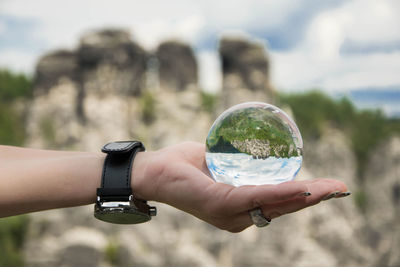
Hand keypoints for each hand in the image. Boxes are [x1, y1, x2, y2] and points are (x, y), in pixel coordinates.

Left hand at [132, 141, 348, 231]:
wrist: (152, 171)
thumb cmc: (184, 167)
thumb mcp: (218, 164)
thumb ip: (238, 164)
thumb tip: (258, 153)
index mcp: (238, 208)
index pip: (276, 203)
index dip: (304, 197)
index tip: (328, 187)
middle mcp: (237, 216)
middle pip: (282, 207)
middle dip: (313, 199)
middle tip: (339, 188)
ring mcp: (229, 213)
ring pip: (273, 204)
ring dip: (304, 197)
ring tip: (329, 189)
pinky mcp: (219, 203)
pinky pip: (254, 197)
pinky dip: (278, 193)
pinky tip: (298, 187)